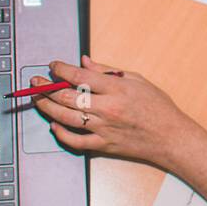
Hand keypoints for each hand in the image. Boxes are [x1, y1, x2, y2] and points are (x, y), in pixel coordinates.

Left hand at [30, 56, 206, 169]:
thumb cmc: (158, 107)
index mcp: (117, 89)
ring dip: (48, 107)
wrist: (171, 137)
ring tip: (37, 100)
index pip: (80, 75)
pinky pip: (76, 141)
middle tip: (35, 82)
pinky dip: (62, 134)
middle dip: (46, 88)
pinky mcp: (104, 145)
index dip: (61, 69)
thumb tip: (84, 60)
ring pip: (67, 118)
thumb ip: (108, 70)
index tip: (53, 65)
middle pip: (68, 97)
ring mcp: (104, 128)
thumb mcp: (137, 80)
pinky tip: (54, 125)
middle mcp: (108, 108)